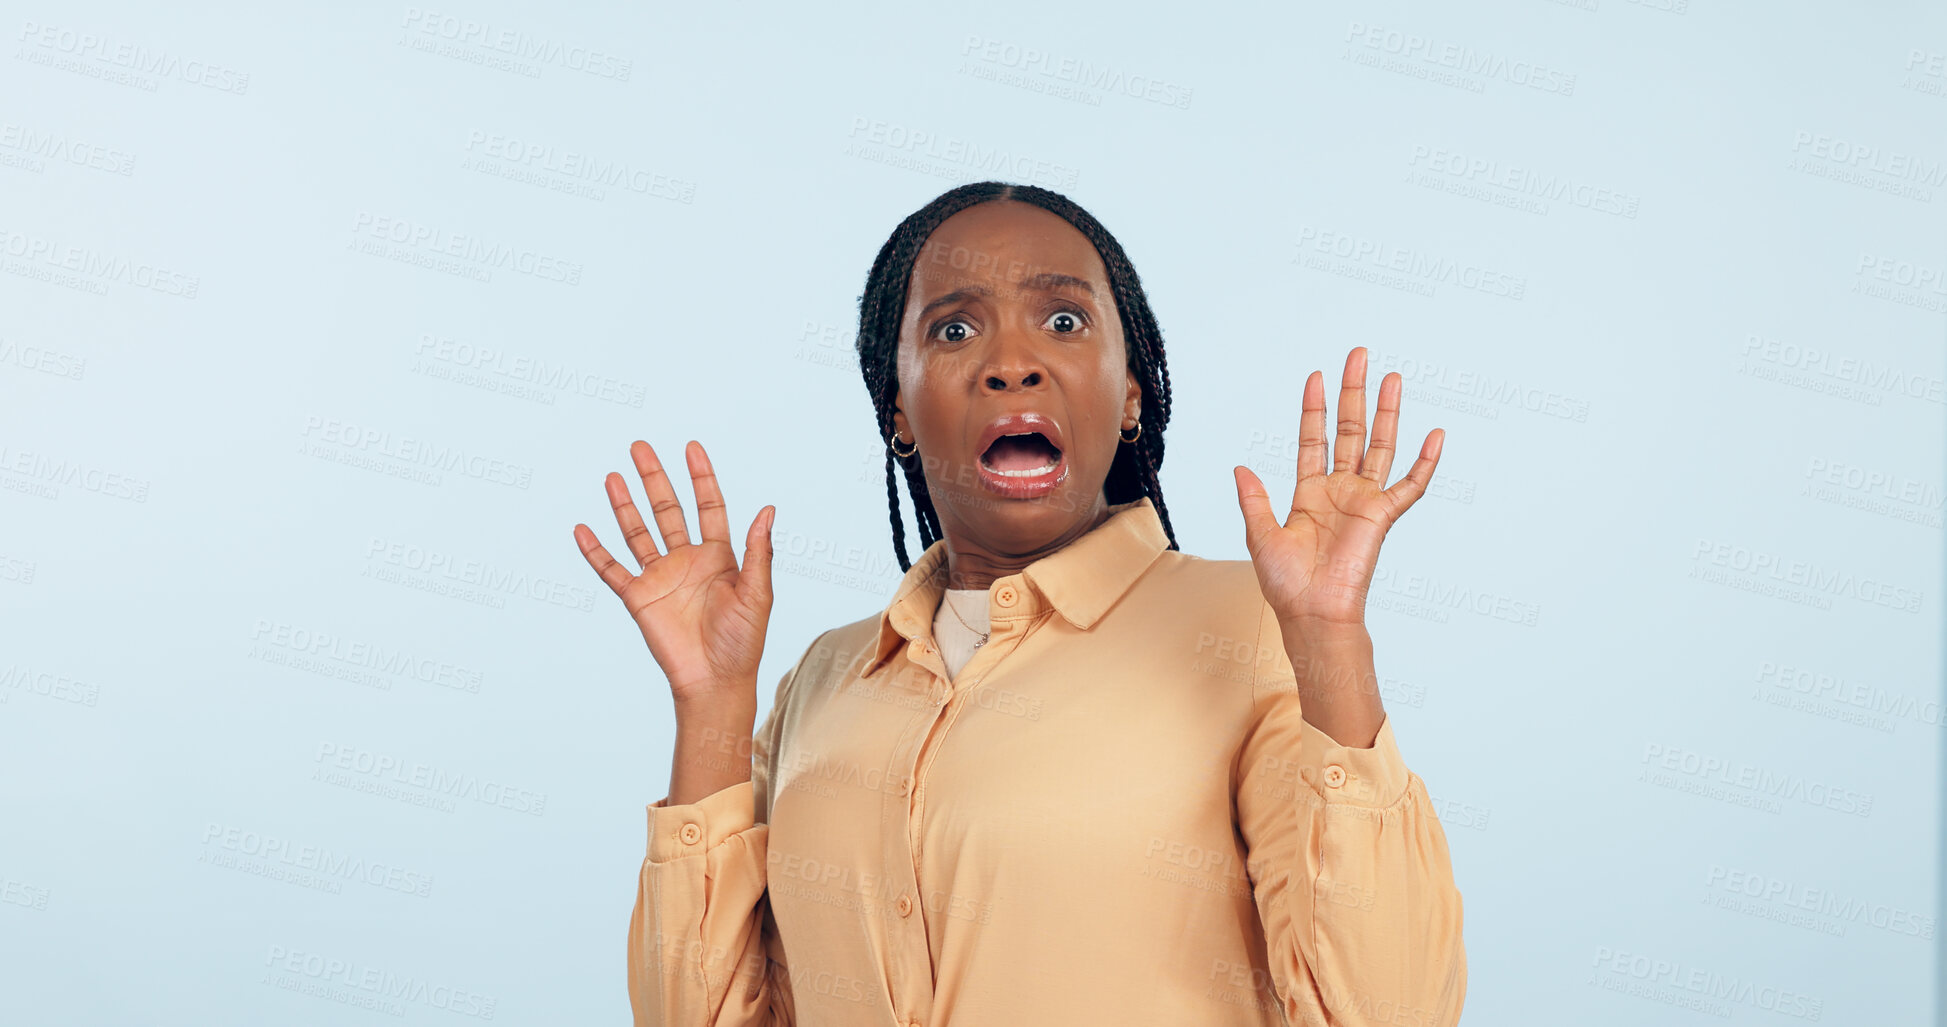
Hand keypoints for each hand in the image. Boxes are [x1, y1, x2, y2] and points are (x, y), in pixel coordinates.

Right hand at [573, 440, 775, 704]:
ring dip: (624, 505)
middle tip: (640, 447)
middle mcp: (687, 561)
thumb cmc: (743, 642)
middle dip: (654, 478)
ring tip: (613, 476)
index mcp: (719, 556)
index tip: (691, 448)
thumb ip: (760, 551)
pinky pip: (612, 570)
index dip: (701, 477)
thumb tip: (769, 509)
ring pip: (638, 532)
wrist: (714, 680)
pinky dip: (596, 551)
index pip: (709, 506)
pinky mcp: (639, 598)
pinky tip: (583, 529)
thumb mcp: (758, 593)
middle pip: (667, 510)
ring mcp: (661, 577)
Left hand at [1232, 347, 1442, 631]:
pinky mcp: (1383, 517)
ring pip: (1379, 446)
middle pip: (1350, 431)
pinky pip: (1410, 486)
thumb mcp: (1260, 535)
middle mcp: (1340, 491)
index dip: (1315, 409)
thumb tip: (1239, 467)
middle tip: (1358, 356)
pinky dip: (1426, 462)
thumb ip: (1253, 499)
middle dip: (1354, 393)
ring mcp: (1363, 501)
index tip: (1316, 377)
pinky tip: (1435, 435)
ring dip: (1387, 412)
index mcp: (1309, 494)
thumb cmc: (1286, 584)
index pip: (1313, 439)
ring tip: (1392, 378)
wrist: (1312, 613)